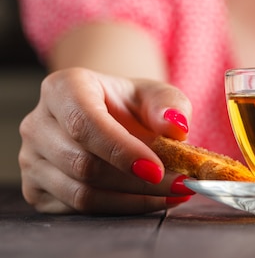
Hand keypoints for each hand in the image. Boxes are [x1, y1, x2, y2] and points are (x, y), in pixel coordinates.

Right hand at [19, 67, 194, 213]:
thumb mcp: (157, 94)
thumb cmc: (132, 104)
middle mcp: (37, 124)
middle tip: (180, 184)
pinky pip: (78, 210)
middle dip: (137, 182)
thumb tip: (176, 127)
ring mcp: (31, 159)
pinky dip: (121, 209)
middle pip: (84, 164)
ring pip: (81, 193)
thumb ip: (170, 106)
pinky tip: (152, 200)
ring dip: (134, 200)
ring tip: (173, 193)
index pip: (85, 123)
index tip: (157, 169)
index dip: (121, 150)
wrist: (112, 118)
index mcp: (62, 88)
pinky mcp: (35, 190)